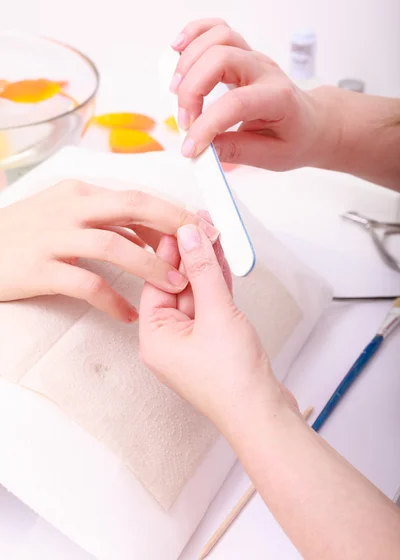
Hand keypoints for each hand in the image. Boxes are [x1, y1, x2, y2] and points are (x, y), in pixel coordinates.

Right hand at [0, 180, 218, 321]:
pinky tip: (128, 315)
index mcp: (81, 192)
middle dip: (175, 224)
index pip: (137, 197)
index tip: (202, 229)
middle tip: (205, 246)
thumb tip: (151, 233)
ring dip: (150, 265)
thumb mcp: (64, 213)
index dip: (173, 212)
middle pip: (133, 206)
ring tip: (175, 286)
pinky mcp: (40, 268)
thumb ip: (105, 220)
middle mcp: (70, 207)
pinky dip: (112, 300)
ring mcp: (54, 236)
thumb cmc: (25, 234)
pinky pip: (86, 284)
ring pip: (114, 245)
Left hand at [139, 216, 294, 430]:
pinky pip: (213, 305)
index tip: (181, 223)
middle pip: (178, 285)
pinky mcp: (216, 342)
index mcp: (155, 338)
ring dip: (208, 266)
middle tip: (202, 223)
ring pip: (199, 293)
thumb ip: (203, 271)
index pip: (158, 282)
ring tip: (216, 234)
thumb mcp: (217, 313)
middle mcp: (170, 340)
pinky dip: (219, 284)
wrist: (263, 415)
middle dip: (191, 255)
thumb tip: (191, 237)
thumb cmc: (233, 380)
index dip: (170, 251)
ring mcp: (194, 342)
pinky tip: (224, 260)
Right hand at [170, 17, 338, 170]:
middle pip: (221, 59)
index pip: (236, 103)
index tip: (190, 148)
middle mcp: (265, 71)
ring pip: (219, 37)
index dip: (206, 125)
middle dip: (192, 91)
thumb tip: (204, 149)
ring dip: (189, 61)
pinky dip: (194, 33)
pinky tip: (177, 49)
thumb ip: (237, 151)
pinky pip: (217, 29)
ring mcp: (253, 57)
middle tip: (185, 121)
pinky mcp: (241, 53)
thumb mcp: (271, 156)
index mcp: (279, 99)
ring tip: (175, 91)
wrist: (312, 123)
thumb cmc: (294, 139)